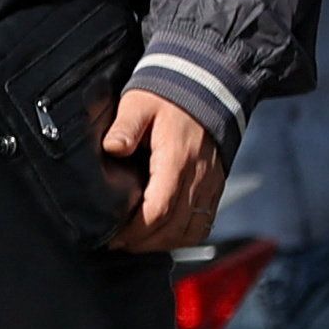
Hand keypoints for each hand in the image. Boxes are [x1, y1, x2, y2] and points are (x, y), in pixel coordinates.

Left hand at [103, 87, 226, 254]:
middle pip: (173, 227)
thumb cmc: (168, 96)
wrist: (209, 85)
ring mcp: (210, 184)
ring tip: (137, 242)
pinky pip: (204, 223)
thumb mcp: (139, 104)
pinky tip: (163, 235)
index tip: (113, 236)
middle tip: (118, 243)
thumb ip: (125, 127)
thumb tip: (113, 148)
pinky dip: (183, 236)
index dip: (135, 230)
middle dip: (144, 242)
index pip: (159, 209)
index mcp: (177, 160)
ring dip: (163, 243)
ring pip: (191, 230)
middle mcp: (198, 177)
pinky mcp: (216, 186)